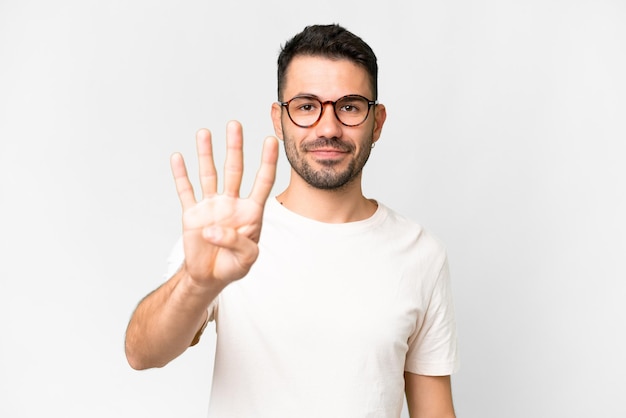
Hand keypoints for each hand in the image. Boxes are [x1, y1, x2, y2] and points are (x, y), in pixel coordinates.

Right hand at [171, 121, 278, 285]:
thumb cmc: (234, 265)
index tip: (271, 140)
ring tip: (204, 133)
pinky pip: (186, 191)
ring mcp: (211, 206)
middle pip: (234, 170)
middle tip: (235, 125)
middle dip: (235, 147)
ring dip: (206, 154)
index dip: (267, 162)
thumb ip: (236, 243)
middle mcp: (231, 203)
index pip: (262, 182)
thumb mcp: (246, 259)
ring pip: (209, 174)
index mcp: (251, 212)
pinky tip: (178, 158)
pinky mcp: (192, 214)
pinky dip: (181, 175)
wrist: (210, 276)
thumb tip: (213, 229)